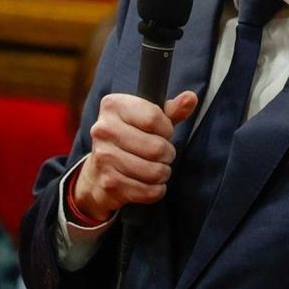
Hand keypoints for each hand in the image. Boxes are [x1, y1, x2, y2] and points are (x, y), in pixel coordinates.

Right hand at [74, 91, 198, 221]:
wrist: (98, 172)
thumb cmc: (129, 139)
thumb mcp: (148, 119)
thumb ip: (171, 110)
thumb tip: (191, 98)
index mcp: (113, 106)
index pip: (154, 118)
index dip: (166, 129)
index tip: (162, 133)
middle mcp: (103, 129)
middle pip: (157, 147)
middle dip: (168, 154)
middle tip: (162, 155)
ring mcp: (104, 157)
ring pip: (155, 171)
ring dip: (163, 173)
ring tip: (156, 169)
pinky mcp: (109, 183)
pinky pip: (149, 191)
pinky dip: (156, 190)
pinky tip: (149, 183)